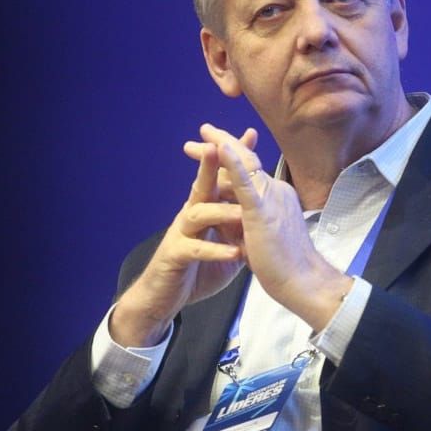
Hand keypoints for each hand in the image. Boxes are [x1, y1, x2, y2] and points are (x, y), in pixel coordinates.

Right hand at [110, 126, 257, 346]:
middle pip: (202, 185)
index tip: (250, 134)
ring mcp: (181, 234)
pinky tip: (234, 252)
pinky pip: (195, 249)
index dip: (233, 158)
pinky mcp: (175, 255)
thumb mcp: (225, 244)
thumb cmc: (196, 269)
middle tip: (223, 146)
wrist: (165, 296)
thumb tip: (265, 212)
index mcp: (205, 209)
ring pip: (198, 213)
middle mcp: (191, 215)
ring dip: (221, 212)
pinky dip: (215, 250)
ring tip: (242, 213)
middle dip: (212, 165)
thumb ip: (242, 226)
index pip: (220, 178)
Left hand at [208, 128, 351, 331]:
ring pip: (245, 164)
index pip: (250, 170)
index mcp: (275, 197)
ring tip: (204, 132)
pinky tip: (220, 148)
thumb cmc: (284, 265)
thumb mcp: (261, 235)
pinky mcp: (262, 211)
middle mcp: (275, 191)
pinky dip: (232, 162)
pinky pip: (245, 182)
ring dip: (222, 145)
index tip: (215, 145)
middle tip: (202, 130)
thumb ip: (245, 221)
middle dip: (222, 143)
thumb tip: (228, 215)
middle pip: (246, 160)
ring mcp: (270, 198)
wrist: (302, 282)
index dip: (231, 156)